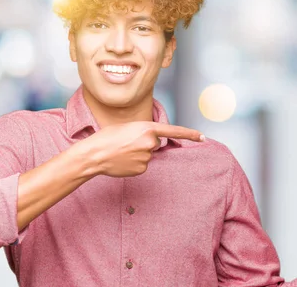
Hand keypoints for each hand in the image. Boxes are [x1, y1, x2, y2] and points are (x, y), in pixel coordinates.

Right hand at [74, 121, 204, 177]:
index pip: (174, 130)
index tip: (202, 137)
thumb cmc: (107, 137)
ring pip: (148, 154)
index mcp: (147, 127)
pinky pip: (142, 165)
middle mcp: (150, 142)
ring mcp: (146, 157)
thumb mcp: (128, 127)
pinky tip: (123, 161)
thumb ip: (144, 132)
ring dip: (138, 153)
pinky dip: (134, 163)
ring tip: (122, 151)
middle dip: (144, 142)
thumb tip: (152, 143)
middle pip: (155, 142)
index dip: (190, 134)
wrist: (94, 154)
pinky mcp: (142, 169)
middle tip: (126, 142)